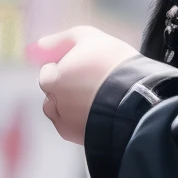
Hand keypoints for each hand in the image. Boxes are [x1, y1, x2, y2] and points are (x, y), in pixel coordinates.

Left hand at [34, 27, 137, 144]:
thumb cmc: (113, 65)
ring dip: (73, 107)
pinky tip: (101, 113)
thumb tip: (38, 46)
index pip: (49, 71)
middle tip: (95, 83)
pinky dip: (83, 123)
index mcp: (52, 80)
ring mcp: (67, 125)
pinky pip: (76, 129)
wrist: (139, 99)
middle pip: (54, 93)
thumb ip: (60, 41)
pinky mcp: (81, 140)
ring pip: (63, 114)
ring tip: (98, 100)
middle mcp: (54, 104)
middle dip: (68, 88)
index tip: (86, 67)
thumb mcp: (88, 37)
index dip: (68, 66)